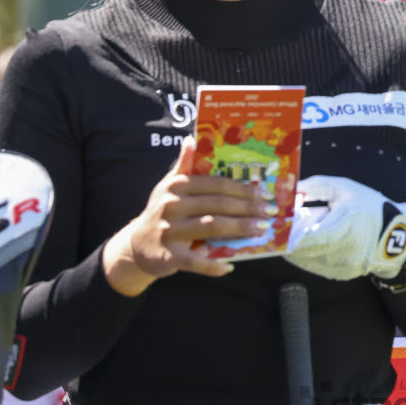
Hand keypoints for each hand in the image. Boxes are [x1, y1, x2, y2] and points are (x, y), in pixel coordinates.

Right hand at [101, 137, 277, 295]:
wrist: (136, 245)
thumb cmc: (161, 211)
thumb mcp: (168, 186)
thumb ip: (183, 164)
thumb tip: (191, 138)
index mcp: (177, 186)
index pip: (216, 184)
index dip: (243, 188)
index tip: (264, 193)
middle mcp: (172, 205)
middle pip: (218, 205)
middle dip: (247, 208)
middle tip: (269, 211)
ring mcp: (169, 230)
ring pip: (211, 227)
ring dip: (239, 228)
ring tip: (261, 230)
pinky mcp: (167, 255)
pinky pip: (194, 261)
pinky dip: (212, 265)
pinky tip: (229, 266)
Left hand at [285, 176, 405, 281]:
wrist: (396, 233)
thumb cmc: (369, 206)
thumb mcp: (344, 188)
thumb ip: (315, 187)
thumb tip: (289, 190)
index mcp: (344, 227)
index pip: (309, 237)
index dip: (289, 233)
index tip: (276, 224)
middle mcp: (342, 252)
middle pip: (302, 250)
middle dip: (287, 239)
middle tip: (276, 226)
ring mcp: (341, 267)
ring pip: (304, 260)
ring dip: (294, 247)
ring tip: (292, 231)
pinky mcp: (339, 275)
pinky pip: (313, 265)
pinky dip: (305, 254)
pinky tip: (306, 241)